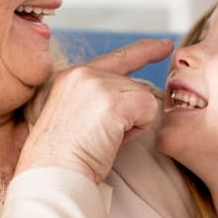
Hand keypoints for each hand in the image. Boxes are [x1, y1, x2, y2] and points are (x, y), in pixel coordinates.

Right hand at [18, 39, 172, 182]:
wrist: (52, 172)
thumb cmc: (64, 157)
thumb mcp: (77, 116)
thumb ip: (102, 99)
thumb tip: (137, 101)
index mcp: (72, 77)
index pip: (117, 58)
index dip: (144, 50)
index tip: (164, 45)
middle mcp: (84, 74)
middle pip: (134, 86)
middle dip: (129, 114)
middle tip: (101, 136)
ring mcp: (98, 84)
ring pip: (143, 98)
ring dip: (132, 124)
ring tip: (102, 139)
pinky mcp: (113, 101)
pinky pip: (149, 110)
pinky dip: (139, 130)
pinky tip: (113, 139)